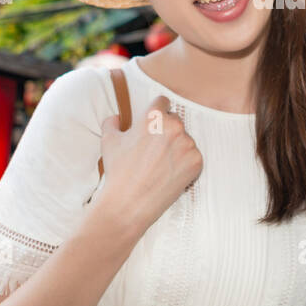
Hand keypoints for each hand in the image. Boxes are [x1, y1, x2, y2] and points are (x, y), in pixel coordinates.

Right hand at [96, 94, 201, 235]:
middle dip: (167, 131)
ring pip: (185, 139)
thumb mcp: (108, 141)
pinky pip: (193, 156)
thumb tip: (117, 118)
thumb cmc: (118, 171)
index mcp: (154, 116)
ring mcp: (188, 144)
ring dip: (176, 147)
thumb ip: (112, 122)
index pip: (163, 101)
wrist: (129, 203)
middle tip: (154, 150)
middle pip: (175, 121)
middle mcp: (174, 126)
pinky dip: (185, 163)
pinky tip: (169, 173)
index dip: (158, 111)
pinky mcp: (197, 161)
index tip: (155, 121)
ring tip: (160, 164)